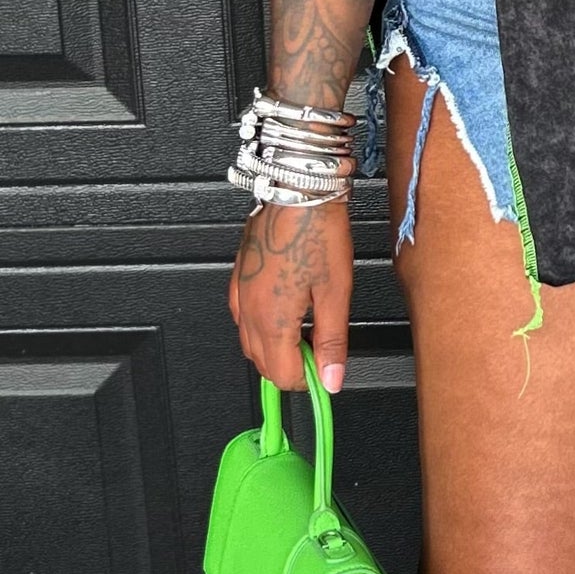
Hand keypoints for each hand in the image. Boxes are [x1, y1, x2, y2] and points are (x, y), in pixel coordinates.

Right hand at [228, 199, 352, 392]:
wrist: (298, 193)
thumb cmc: (317, 234)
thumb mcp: (336, 294)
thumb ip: (332, 342)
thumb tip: (332, 378)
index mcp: (272, 319)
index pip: (282, 375)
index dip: (307, 380)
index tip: (326, 371)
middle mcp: (249, 311)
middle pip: (262, 364)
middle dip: (290, 368)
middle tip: (318, 354)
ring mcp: (239, 293)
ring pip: (249, 344)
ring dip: (274, 350)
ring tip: (304, 334)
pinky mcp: (238, 278)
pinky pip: (241, 318)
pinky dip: (259, 328)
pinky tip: (281, 316)